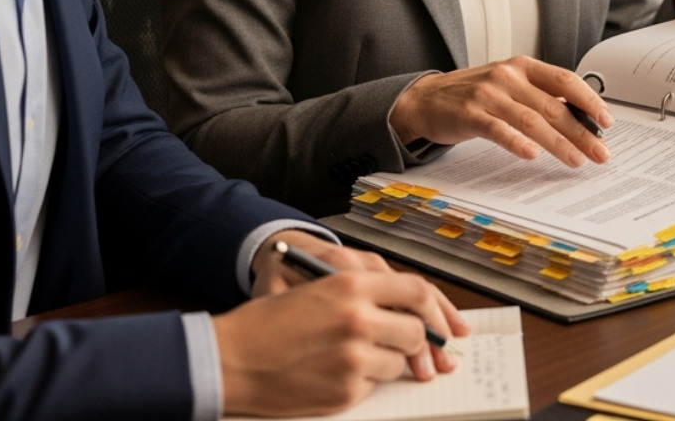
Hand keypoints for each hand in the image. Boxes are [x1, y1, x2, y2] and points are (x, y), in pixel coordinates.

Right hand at [217, 233, 468, 415]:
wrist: (228, 359)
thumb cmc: (267, 325)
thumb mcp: (319, 290)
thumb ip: (365, 296)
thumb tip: (409, 311)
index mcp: (351, 284)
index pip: (417, 290)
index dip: (436, 309)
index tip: (445, 323)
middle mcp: (358, 318)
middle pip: (416, 331)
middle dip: (416, 342)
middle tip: (411, 348)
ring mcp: (354, 357)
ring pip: (398, 362)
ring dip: (386, 362)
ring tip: (353, 356)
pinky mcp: (346, 390)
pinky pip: (374, 386)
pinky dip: (363, 382)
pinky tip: (335, 373)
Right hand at [390, 57, 613, 167]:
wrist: (425, 100)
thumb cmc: (473, 95)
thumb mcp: (509, 86)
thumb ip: (539, 96)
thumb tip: (579, 117)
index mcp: (522, 66)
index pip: (564, 80)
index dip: (589, 100)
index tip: (607, 121)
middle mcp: (508, 76)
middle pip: (553, 106)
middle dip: (581, 131)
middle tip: (600, 152)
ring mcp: (488, 95)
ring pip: (532, 120)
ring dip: (558, 142)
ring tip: (577, 160)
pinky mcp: (470, 114)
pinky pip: (499, 129)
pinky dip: (517, 143)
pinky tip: (532, 155)